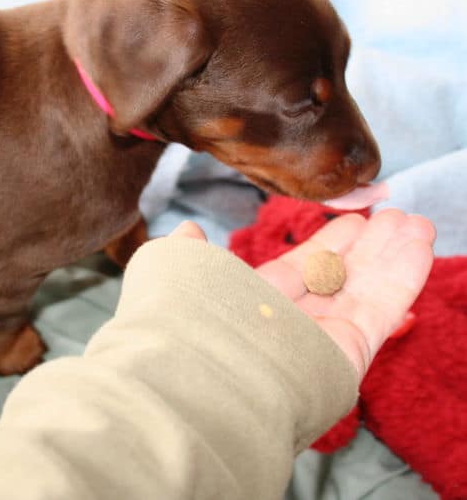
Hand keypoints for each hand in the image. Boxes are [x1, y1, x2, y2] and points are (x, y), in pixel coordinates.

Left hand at [169, 210, 435, 380]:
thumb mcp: (175, 268)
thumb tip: (188, 231)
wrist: (197, 376)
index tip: (352, 221)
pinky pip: (380, 308)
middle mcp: (286, 325)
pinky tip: (417, 246)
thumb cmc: (179, 319)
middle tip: (392, 217)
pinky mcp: (346, 354)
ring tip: (415, 223)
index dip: (326, 245)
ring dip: (390, 256)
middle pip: (336, 279)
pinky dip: (402, 276)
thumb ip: (187, 249)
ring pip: (364, 290)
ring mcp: (318, 340)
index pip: (295, 270)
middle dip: (365, 249)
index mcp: (249, 305)